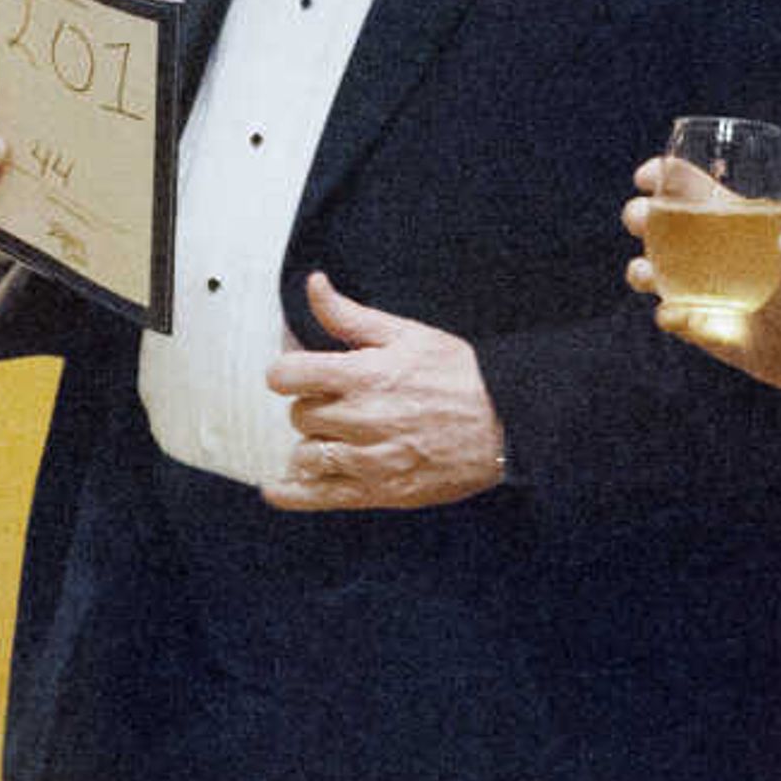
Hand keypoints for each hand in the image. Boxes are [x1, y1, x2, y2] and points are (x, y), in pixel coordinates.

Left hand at [262, 273, 503, 509]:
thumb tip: (314, 285)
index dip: (287, 372)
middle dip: (311, 406)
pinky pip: (318, 496)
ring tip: (335, 436)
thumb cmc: (459, 374)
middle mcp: (360, 419)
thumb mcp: (406, 334)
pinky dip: (290, 492)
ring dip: (313, 443)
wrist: (507, 425)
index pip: (288, 375)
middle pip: (299, 415)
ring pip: (306, 454)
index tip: (298, 374)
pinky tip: (274, 487)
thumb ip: (350, 315)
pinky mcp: (379, 491)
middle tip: (337, 403)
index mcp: (363, 375)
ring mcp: (368, 460)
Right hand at [623, 157, 780, 398]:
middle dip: (639, 215)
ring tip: (646, 273)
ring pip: (648, 268)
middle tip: (640, 219)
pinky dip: (668, 313)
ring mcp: (688, 284)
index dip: (664, 176)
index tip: (649, 175)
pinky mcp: (687, 319)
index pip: (687, 188)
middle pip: (655, 222)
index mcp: (725, 219)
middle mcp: (699, 248)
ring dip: (640, 268)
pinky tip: (679, 315)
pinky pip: (668, 314)